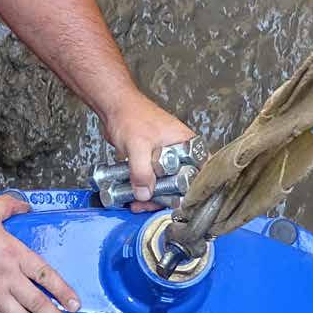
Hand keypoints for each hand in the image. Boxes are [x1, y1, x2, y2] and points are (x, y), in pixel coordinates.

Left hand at [102, 91, 193, 209]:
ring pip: (164, 184)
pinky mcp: (151, 162)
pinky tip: (133, 198)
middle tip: (150, 205)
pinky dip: (143, 189)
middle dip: (165, 198)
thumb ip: (142, 171)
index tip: (179, 204)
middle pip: (180, 183)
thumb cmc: (131, 116)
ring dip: (152, 197)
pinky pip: (151, 180)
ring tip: (138, 204)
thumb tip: (145, 194)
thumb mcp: (138, 146)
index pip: (199, 172)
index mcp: (186, 144)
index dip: (191, 190)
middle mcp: (179, 152)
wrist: (113, 107)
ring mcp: (165, 157)